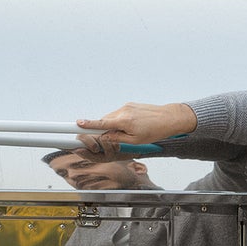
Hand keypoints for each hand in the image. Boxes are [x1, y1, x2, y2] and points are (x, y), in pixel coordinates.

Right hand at [76, 101, 196, 152]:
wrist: (169, 118)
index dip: (88, 124)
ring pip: (112, 118)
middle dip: (105, 130)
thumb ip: (117, 138)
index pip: (101, 123)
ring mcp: (126, 106)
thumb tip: (104, 137)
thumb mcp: (135, 141)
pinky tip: (132, 127)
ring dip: (114, 126)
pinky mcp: (130, 105)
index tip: (77, 123)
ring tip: (129, 133)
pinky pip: (120, 114)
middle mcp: (123, 111)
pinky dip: (121, 121)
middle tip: (112, 138)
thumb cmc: (155, 131)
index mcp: (124, 121)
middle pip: (105, 121)